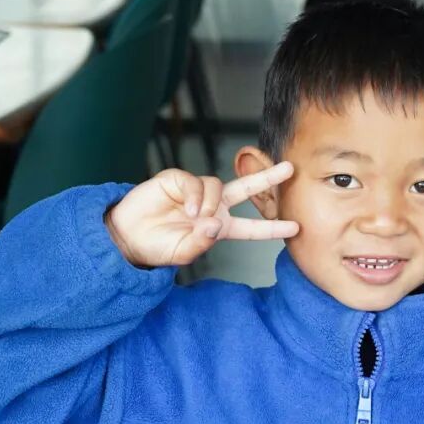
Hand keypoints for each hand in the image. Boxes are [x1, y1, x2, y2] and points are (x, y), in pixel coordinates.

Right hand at [104, 162, 297, 266]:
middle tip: (289, 169)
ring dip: (211, 202)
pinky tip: (188, 209)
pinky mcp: (178, 179)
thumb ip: (201, 242)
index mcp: (219, 228)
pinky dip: (195, 195)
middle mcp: (212, 207)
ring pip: (218, 186)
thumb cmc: (157, 247)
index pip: (251, 228)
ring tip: (195, 217)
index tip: (295, 228)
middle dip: (267, 178)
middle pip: (246, 189)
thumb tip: (214, 222)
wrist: (128, 236)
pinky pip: (196, 182)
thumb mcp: (182, 254)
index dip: (272, 227)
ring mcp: (196, 192)